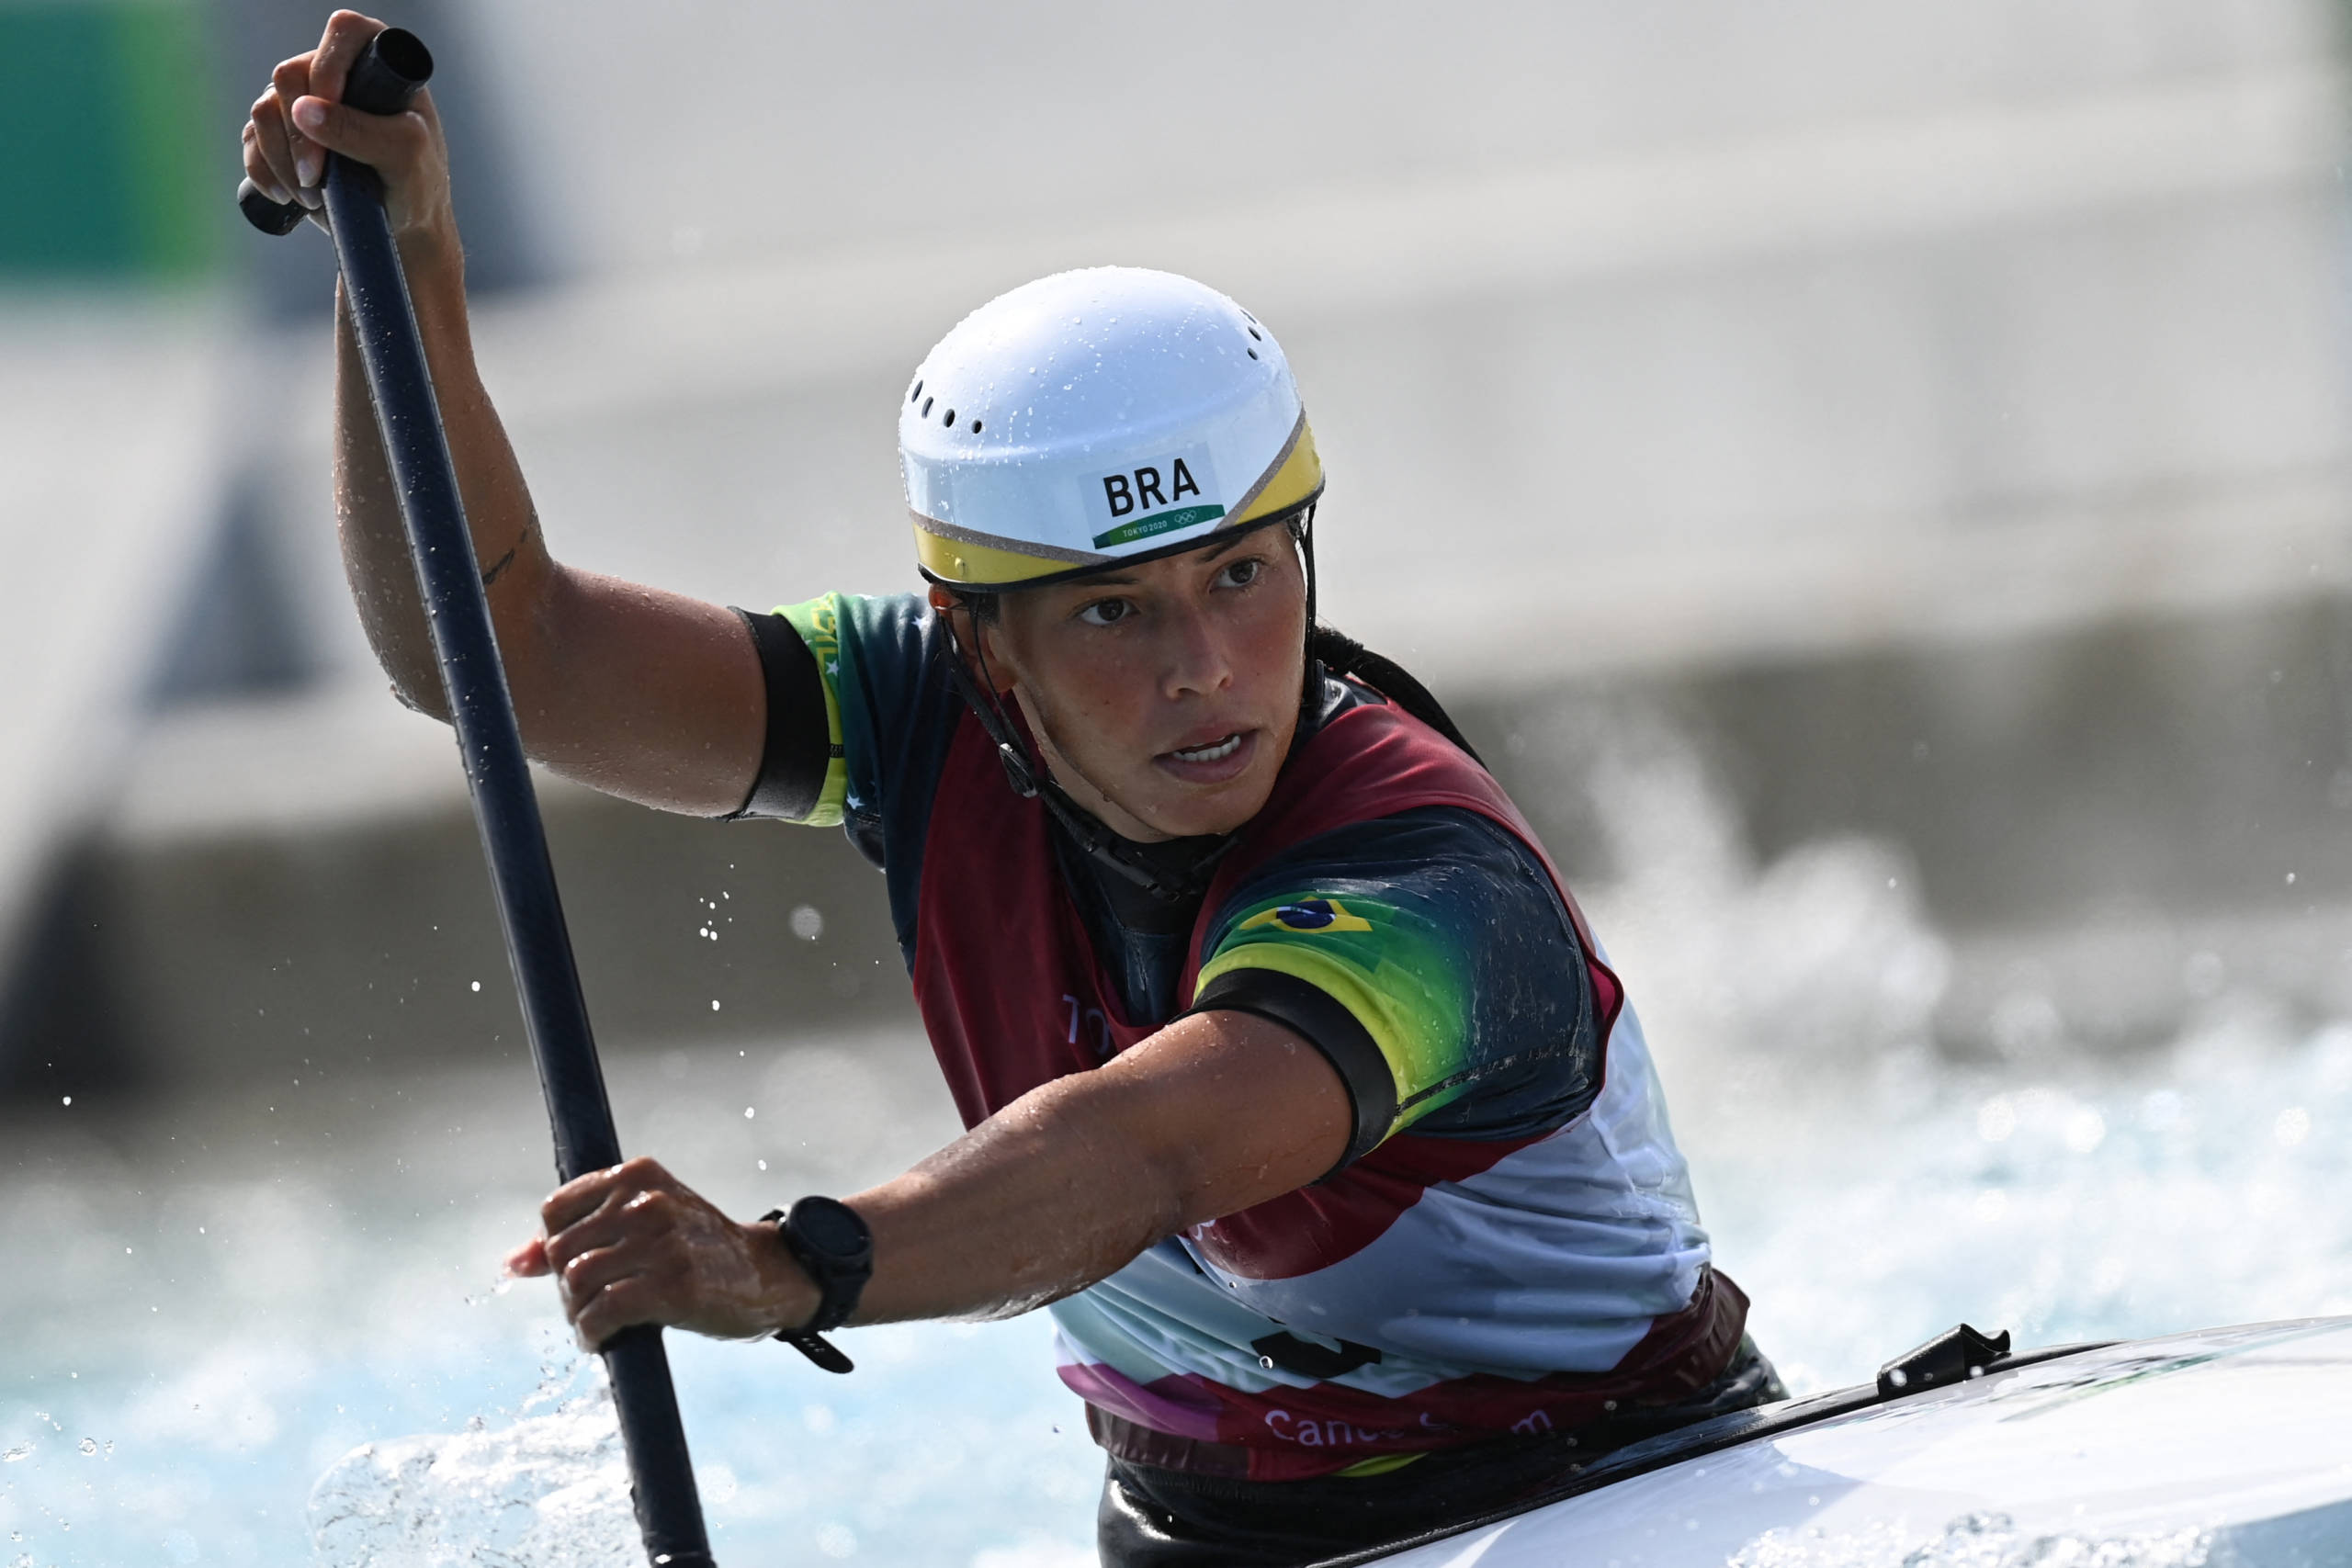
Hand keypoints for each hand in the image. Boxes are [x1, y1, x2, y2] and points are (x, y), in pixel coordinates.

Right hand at [240, 8, 452, 238]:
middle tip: (318, 177)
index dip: (329, 74)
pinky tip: (290, 197)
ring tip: (312, 194)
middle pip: (289, 76)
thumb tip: (302, 109)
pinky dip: (265, 172)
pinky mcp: (284, 132)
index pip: (344, 33)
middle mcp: (337, 73)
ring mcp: (306, 101)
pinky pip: (251, 140)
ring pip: (264, 110)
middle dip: (299, 136)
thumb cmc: (417, 186)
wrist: (401, 228)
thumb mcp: (404, 157)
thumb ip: (360, 130)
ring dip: (281, 159)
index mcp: (378, 62)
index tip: (330, 125)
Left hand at [505, 1156, 820, 1350]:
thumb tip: (513, 1263)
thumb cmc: (698, 1251)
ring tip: (595, 1325)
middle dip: (565, 1287)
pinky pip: (602, 1312)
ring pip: (578, 1281)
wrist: (766, 1275)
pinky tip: (602, 1340)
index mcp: (638, 1176)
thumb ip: (582, 1233)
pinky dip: (592, 1333)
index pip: (555, 1211)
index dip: (555, 1249)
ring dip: (577, 1314)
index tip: (576, 1271)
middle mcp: (647, 1202)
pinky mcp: (672, 1286)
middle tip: (588, 1307)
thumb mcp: (643, 1224)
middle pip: (563, 1250)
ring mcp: (661, 1243)